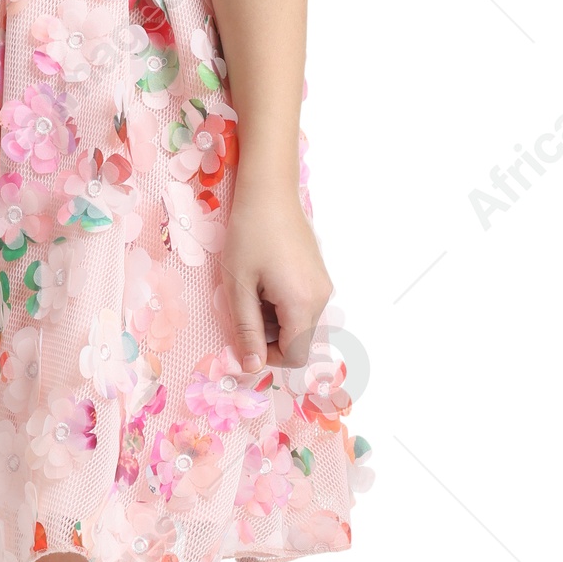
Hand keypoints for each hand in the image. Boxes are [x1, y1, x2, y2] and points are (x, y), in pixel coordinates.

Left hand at [220, 184, 333, 371]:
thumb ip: (246, 330)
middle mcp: (321, 298)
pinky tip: (265, 278)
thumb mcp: (239, 286)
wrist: (269, 192)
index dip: (267, 357)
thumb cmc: (249, 235)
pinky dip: (282, 303)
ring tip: (253, 289)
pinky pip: (303, 304)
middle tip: (244, 307)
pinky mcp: (319, 274)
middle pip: (299, 340)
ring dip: (274, 318)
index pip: (296, 356)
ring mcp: (323, 285)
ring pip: (300, 322)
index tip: (243, 338)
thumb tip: (251, 368)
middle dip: (269, 335)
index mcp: (303, 304)